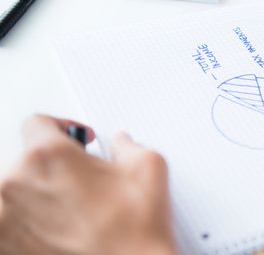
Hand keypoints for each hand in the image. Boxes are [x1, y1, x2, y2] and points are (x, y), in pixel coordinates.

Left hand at [0, 114, 176, 254]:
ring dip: (41, 193)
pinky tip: (63, 229)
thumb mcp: (147, 167)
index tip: (72, 137)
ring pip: (18, 191)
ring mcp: (5, 220)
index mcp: (48, 156)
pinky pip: (13, 221)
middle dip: (55, 165)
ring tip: (75, 209)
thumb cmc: (133, 232)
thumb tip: (121, 145)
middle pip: (28, 159)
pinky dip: (32, 222)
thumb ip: (127, 144)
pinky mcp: (6, 246)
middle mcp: (16, 184)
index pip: (37, 122)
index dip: (60, 126)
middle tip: (84, 180)